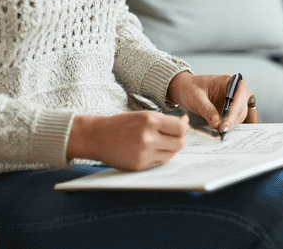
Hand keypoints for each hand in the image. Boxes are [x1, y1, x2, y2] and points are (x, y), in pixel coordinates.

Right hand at [66, 111, 188, 170]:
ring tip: (161, 142)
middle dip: (180, 139)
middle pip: (179, 143)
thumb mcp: (144, 115)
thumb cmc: (122, 124)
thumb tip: (185, 123)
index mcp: (150, 121)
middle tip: (175, 135)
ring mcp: (143, 154)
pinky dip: (160, 156)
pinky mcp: (138, 166)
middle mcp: (148, 138)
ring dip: (170, 149)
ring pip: (171, 154)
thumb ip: (165, 120)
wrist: (97, 137)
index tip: (182, 125)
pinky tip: (152, 150)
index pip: (180, 128)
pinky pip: (159, 163)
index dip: (184, 127)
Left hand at [166, 71, 256, 136]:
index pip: (240, 94)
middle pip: (241, 106)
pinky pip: (234, 119)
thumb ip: (207, 109)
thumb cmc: (190, 88)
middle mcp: (234, 91)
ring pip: (240, 114)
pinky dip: (229, 125)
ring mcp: (233, 101)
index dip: (235, 109)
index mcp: (229, 81)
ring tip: (221, 131)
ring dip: (232, 123)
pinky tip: (222, 130)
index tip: (226, 123)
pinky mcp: (229, 110)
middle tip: (223, 130)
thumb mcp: (196, 97)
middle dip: (233, 119)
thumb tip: (217, 123)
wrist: (183, 89)